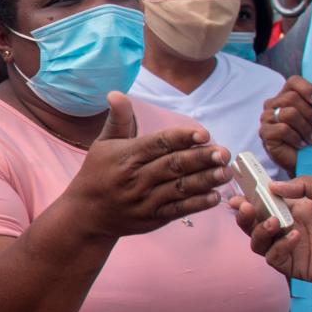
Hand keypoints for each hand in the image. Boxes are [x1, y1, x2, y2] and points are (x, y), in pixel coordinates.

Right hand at [65, 94, 228, 236]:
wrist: (85, 214)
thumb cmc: (97, 173)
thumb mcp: (103, 143)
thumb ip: (118, 119)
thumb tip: (115, 93)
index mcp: (125, 156)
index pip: (158, 144)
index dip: (181, 138)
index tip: (203, 134)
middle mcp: (135, 178)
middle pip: (172, 166)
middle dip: (201, 159)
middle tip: (224, 152)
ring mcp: (144, 200)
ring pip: (179, 189)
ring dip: (205, 180)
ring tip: (225, 172)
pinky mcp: (151, 218)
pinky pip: (177, 210)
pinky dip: (197, 204)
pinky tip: (215, 196)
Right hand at [232, 176, 311, 300]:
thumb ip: (303, 184)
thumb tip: (272, 186)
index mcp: (297, 209)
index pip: (265, 203)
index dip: (249, 198)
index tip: (237, 192)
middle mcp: (289, 228)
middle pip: (254, 223)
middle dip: (244, 215)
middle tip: (244, 206)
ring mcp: (290, 248)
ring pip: (258, 242)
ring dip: (258, 230)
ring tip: (272, 222)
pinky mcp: (294, 266)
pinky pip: (273, 258)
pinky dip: (278, 246)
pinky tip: (295, 236)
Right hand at [259, 76, 311, 174]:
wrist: (303, 161)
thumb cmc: (311, 137)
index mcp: (286, 96)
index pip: (293, 81)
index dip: (307, 89)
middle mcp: (274, 104)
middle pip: (291, 98)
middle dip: (310, 113)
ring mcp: (267, 118)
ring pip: (288, 113)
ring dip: (305, 127)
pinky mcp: (265, 133)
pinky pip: (282, 129)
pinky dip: (296, 137)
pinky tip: (302, 144)